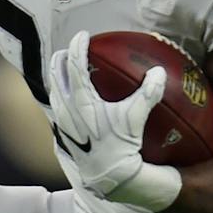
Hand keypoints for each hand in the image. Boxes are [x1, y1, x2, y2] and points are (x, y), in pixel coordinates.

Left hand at [46, 31, 180, 210]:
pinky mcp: (63, 134)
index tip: (82, 35)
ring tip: (62, 70)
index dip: (77, 47)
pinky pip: (55, 109)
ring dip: (56, 77)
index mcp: (83, 101)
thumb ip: (148, 93)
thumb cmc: (122, 146)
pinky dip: (58, 97)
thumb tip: (159, 72)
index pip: (75, 66)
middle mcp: (67, 109)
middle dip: (59, 58)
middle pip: (55, 76)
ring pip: (52, 92)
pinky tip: (65, 100)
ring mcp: (62, 123)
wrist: (108, 176)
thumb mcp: (135, 118)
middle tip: (67, 49)